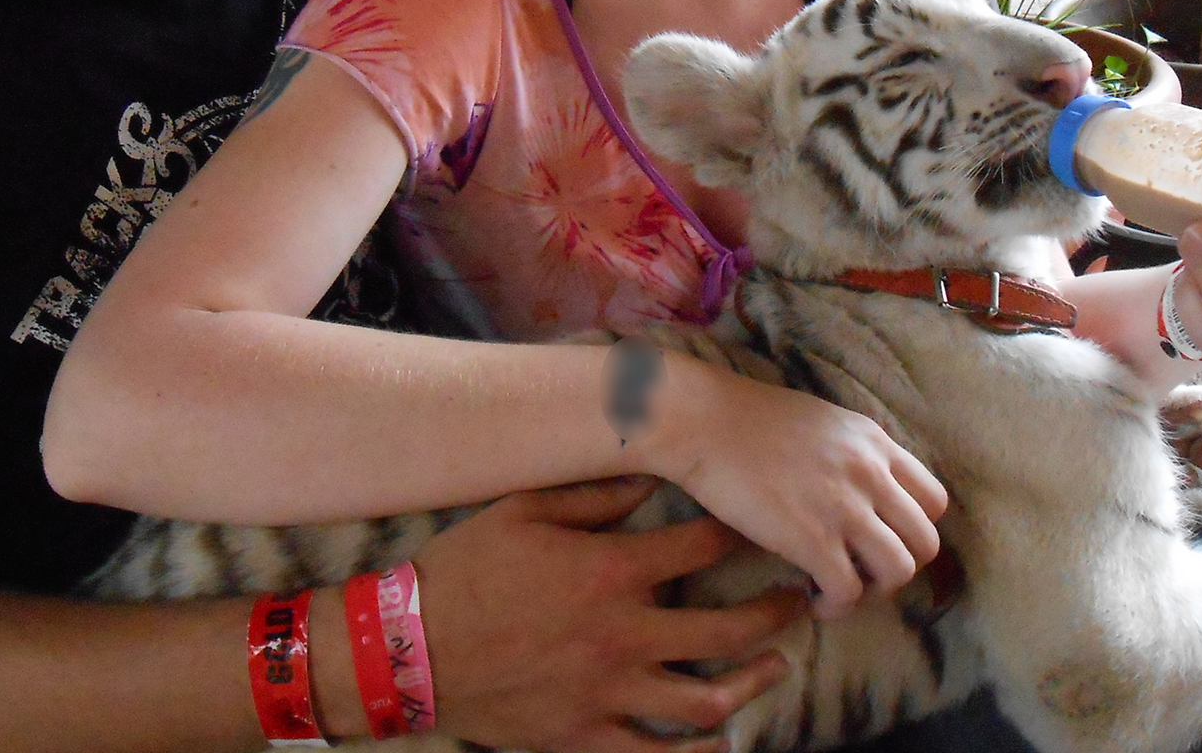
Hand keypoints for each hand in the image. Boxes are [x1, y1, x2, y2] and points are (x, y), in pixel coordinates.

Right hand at [418, 477, 806, 752]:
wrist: (406, 648)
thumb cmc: (463, 570)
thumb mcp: (524, 510)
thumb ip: (595, 494)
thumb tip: (652, 476)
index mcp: (609, 571)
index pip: (701, 548)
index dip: (738, 533)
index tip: (757, 526)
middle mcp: (623, 633)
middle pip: (728, 628)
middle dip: (774, 610)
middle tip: (795, 598)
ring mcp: (609, 691)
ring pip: (708, 698)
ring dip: (753, 679)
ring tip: (774, 664)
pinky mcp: (587, 736)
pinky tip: (722, 741)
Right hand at [649, 360, 947, 620]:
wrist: (702, 421)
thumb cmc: (747, 419)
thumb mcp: (824, 421)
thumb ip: (854, 453)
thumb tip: (863, 490)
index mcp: (875, 443)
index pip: (934, 500)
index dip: (914, 529)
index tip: (883, 538)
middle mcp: (871, 475)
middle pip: (926, 542)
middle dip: (899, 565)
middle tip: (864, 570)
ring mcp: (844, 508)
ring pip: (899, 571)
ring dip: (874, 590)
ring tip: (841, 588)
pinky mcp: (812, 540)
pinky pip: (848, 591)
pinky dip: (836, 606)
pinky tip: (814, 600)